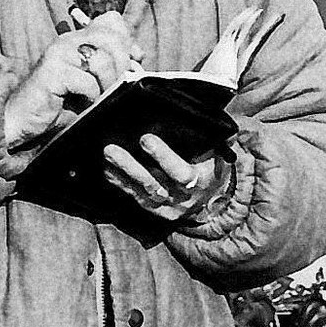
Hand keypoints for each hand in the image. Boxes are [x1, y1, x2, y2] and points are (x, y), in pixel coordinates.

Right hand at [2, 13, 136, 148]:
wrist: (22, 120)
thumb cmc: (58, 104)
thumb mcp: (90, 81)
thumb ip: (112, 65)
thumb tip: (138, 56)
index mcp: (78, 39)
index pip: (112, 21)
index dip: (127, 41)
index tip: (131, 62)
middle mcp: (68, 41)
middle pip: (113, 38)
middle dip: (122, 65)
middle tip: (114, 85)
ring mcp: (59, 55)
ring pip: (102, 60)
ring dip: (107, 84)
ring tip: (98, 97)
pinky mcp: (52, 73)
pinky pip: (87, 82)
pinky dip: (91, 97)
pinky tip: (83, 103)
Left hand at [103, 134, 225, 222]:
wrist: (215, 195)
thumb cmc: (213, 162)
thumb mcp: (219, 149)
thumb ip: (211, 136)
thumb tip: (195, 115)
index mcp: (203, 180)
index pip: (181, 173)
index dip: (162, 156)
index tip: (144, 138)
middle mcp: (185, 198)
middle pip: (154, 185)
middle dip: (131, 167)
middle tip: (111, 149)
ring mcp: (169, 207)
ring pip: (142, 193)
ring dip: (121, 174)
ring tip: (106, 155)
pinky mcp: (156, 211)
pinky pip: (136, 198)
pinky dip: (121, 183)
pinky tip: (108, 169)